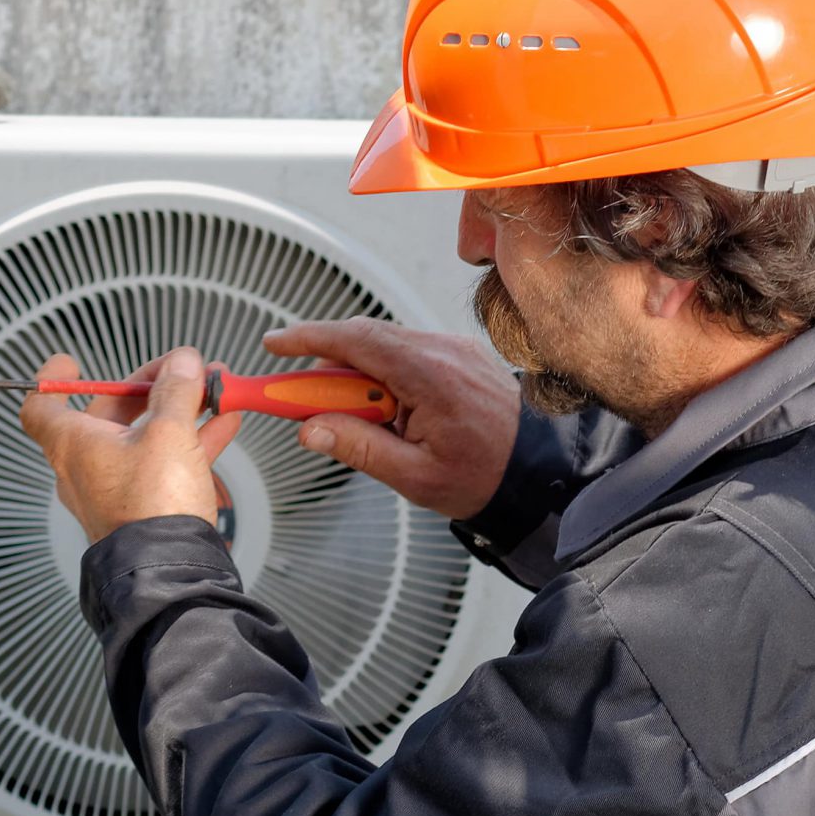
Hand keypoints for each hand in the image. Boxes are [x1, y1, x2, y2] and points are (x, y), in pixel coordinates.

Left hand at [20, 347, 242, 543]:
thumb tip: (181, 364)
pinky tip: (223, 423)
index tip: (73, 364)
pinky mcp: (146, 504)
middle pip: (108, 412)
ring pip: (143, 436)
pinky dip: (191, 439)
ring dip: (178, 410)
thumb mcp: (168, 432)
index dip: (54, 380)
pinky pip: (166, 461)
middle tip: (181, 371)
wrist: (170, 569)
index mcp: (73, 444)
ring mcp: (117, 487)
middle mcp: (87, 467)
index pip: (42, 406)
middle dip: (149, 386)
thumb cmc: (150, 508)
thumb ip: (176, 391)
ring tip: (213, 391)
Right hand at [262, 318, 519, 519]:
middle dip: (327, 367)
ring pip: (386, 346)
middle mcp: (443, 349)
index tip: (274, 344)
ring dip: (358, 375)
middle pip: (365, 339)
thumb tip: (310, 430)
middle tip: (304, 402)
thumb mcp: (413, 476)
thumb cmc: (485, 477)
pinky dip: (385, 374)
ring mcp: (454, 348)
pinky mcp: (459, 354)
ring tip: (357, 420)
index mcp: (431, 374)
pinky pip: (408, 353)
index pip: (356, 339)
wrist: (540, 472)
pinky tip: (386, 411)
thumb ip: (357, 448)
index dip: (308, 337)